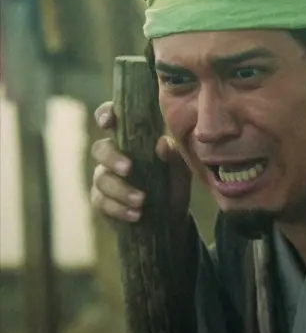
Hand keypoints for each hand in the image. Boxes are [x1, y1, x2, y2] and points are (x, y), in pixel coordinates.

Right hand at [89, 101, 190, 225]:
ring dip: (121, 189)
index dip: (105, 115)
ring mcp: (104, 178)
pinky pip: (101, 201)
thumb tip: (162, 143)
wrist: (171, 218)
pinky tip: (135, 214)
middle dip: (112, 158)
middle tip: (129, 169)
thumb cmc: (172, 185)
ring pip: (101, 178)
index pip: (111, 120)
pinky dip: (118, 208)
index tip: (109, 121)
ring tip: (142, 200)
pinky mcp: (101, 201)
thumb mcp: (179, 171)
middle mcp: (113, 156)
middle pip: (100, 149)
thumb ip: (172, 156)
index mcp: (131, 141)